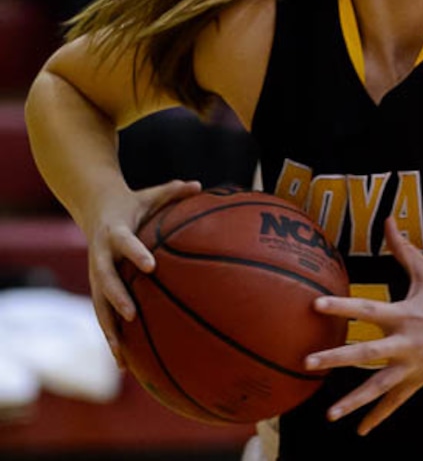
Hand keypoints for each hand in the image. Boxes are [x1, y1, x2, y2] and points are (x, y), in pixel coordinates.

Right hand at [86, 178, 201, 366]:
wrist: (95, 208)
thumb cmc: (132, 203)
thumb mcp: (150, 194)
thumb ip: (173, 191)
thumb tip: (199, 185)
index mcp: (115, 232)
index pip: (125, 243)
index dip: (136, 253)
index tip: (151, 266)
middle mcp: (101, 257)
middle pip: (105, 281)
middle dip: (118, 298)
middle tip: (132, 314)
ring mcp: (96, 276)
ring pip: (99, 306)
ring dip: (109, 330)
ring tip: (121, 357)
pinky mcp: (97, 289)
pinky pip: (103, 317)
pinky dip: (112, 339)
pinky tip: (125, 365)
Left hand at [306, 217, 422, 433]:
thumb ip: (402, 247)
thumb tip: (388, 218)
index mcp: (405, 314)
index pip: (367, 310)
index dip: (341, 307)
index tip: (315, 305)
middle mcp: (407, 343)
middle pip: (366, 354)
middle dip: (336, 358)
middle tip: (308, 362)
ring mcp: (414, 365)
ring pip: (379, 387)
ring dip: (353, 401)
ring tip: (329, 414)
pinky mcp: (421, 379)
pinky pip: (397, 401)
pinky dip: (379, 416)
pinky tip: (360, 431)